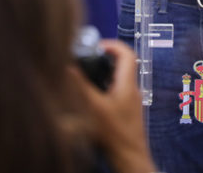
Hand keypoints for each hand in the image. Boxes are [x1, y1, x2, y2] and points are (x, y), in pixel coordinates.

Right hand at [69, 40, 155, 172]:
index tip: (97, 46)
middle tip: (89, 59)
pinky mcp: (128, 113)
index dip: (113, 45)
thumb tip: (69, 67)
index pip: (127, 54)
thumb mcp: (93, 107)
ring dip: (105, 75)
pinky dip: (106, 89)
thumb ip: (81, 86)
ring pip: (120, 80)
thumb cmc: (115, 134)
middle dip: (106, 59)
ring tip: (88, 77)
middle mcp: (133, 91)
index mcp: (128, 85)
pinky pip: (118, 93)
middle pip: (124, 65)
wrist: (129, 157)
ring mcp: (132, 102)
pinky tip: (92, 98)